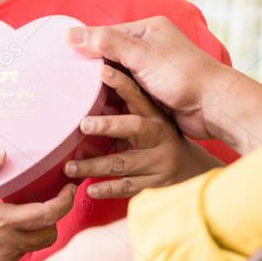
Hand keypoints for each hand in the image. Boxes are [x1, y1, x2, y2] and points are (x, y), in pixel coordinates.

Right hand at [0, 150, 75, 260]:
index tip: (70, 188)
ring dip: (34, 233)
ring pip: (33, 249)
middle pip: (49, 234)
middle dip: (53, 218)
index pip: (49, 213)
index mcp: (1, 222)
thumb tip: (1, 153)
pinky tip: (2, 235)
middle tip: (46, 201)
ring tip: (21, 217)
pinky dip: (16, 248)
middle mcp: (6, 246)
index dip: (66, 200)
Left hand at [64, 66, 222, 197]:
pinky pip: (128, 187)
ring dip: (94, 166)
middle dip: (107, 126)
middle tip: (83, 124)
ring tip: (70, 167)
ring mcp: (157, 162)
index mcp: (155, 116)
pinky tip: (90, 189)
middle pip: (134, 128)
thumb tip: (91, 89)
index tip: (103, 71)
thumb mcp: (149, 120)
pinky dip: (107, 189)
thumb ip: (127, 110)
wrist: (191, 169)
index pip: (138, 96)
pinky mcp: (154, 184)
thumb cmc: (159, 138)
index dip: (122, 83)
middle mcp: (158, 136)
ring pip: (123, 163)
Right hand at [69, 16, 261, 154]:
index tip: (62, 56)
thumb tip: (72, 34)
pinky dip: (111, 98)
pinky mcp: (153, 93)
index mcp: (149, 30)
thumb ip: (107, 43)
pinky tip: (93, 107)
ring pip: (116, 76)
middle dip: (91, 66)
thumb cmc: (183, 76)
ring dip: (99, 86)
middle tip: (63, 78)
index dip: (87, 44)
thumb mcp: (142, 56)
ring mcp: (151, 71)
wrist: (213, 107)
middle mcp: (149, 48)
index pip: (108, 33)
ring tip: (73, 95)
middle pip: (110, 54)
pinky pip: (124, 93)